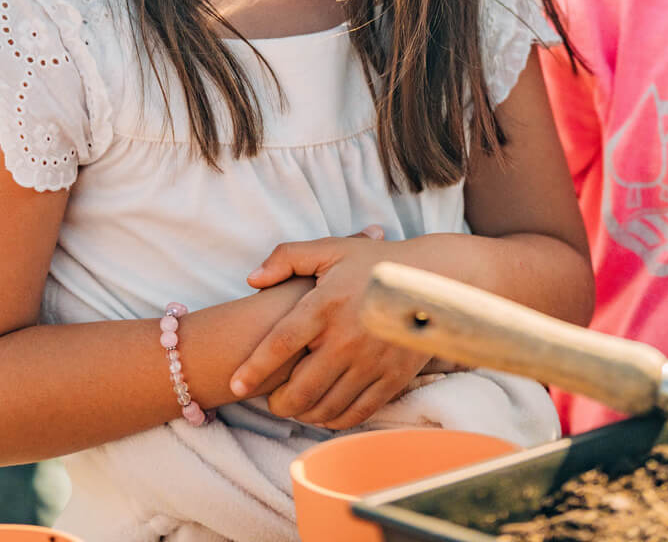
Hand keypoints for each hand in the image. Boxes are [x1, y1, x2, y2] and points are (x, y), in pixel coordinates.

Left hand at [230, 231, 428, 429]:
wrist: (433, 279)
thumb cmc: (374, 262)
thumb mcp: (330, 248)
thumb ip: (287, 257)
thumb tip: (252, 279)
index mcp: (325, 305)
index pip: (280, 345)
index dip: (254, 369)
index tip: (235, 385)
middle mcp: (346, 339)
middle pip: (300, 389)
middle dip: (278, 403)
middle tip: (271, 400)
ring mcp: (371, 363)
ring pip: (326, 408)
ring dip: (304, 414)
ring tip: (295, 406)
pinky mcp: (392, 380)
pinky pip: (356, 413)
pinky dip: (334, 420)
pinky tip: (325, 412)